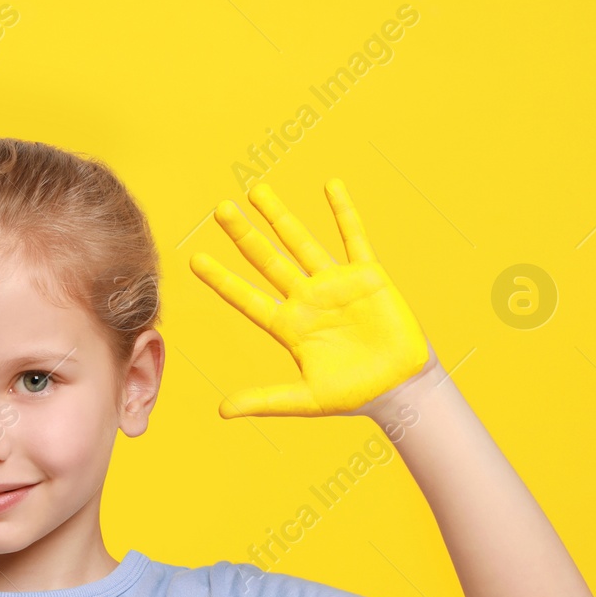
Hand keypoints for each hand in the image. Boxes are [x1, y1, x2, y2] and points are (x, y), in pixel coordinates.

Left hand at [190, 179, 434, 418]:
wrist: (400, 388)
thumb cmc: (353, 395)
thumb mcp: (304, 401)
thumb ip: (264, 401)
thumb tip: (222, 411)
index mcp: (288, 326)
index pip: (247, 298)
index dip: (222, 280)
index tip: (195, 260)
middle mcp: (306, 299)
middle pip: (268, 261)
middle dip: (245, 235)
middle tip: (220, 209)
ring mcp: (335, 284)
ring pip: (301, 243)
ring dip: (280, 217)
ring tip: (257, 190)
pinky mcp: (367, 276)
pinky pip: (354, 237)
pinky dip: (343, 211)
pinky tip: (330, 185)